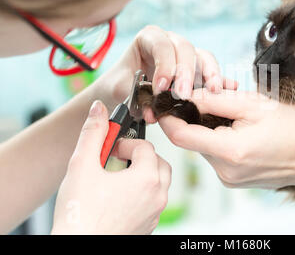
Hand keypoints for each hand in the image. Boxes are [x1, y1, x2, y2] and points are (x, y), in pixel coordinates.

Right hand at [51, 101, 170, 234]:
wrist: (79, 248)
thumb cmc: (79, 213)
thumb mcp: (82, 166)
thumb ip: (93, 133)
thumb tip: (99, 109)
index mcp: (147, 178)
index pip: (146, 146)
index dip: (125, 144)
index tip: (109, 150)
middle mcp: (157, 195)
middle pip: (158, 163)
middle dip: (138, 157)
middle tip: (115, 161)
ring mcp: (155, 213)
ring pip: (158, 182)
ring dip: (142, 174)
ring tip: (116, 178)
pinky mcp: (149, 225)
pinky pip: (153, 201)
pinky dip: (141, 193)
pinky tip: (118, 197)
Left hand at [93, 25, 237, 121]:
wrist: (125, 91)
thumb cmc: (121, 85)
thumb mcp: (121, 90)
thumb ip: (136, 98)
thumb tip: (154, 113)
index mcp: (149, 38)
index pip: (161, 45)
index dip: (164, 65)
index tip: (161, 87)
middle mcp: (171, 42)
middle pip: (185, 49)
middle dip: (186, 73)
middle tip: (183, 95)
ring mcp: (186, 55)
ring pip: (202, 58)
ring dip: (209, 75)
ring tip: (213, 92)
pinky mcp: (198, 69)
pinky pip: (211, 71)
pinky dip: (220, 80)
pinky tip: (230, 88)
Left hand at [158, 89, 294, 189]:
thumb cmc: (294, 129)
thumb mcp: (254, 104)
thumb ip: (216, 99)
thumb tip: (188, 95)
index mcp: (230, 151)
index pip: (181, 136)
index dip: (168, 118)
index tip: (164, 103)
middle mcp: (225, 171)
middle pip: (193, 140)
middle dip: (196, 117)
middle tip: (213, 99)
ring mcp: (229, 179)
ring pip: (204, 147)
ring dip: (210, 128)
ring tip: (235, 115)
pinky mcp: (234, 181)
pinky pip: (216, 156)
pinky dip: (220, 139)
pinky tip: (239, 129)